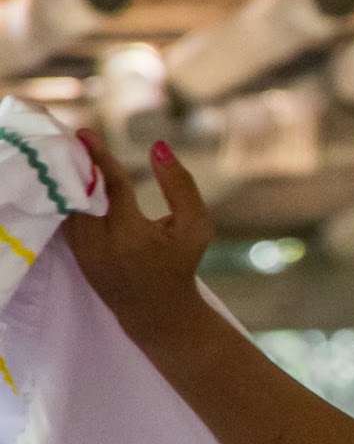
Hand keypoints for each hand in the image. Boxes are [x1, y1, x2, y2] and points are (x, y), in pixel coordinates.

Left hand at [63, 133, 212, 338]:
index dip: (99, 157)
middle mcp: (100, 245)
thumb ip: (181, 185)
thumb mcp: (196, 226)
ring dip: (72, 178)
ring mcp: (83, 252)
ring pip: (68, 204)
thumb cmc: (181, 265)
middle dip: (78, 163)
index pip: (110, 187)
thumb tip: (159, 146)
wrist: (157, 312)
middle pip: (80, 192)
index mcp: (131, 236)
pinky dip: (70, 195)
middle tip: (77, 136)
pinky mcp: (74, 254)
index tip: (86, 132)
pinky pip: (67, 217)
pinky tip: (77, 178)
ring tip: (76, 153)